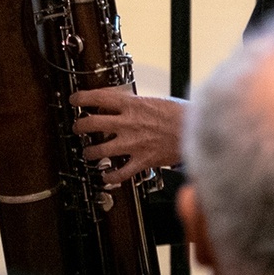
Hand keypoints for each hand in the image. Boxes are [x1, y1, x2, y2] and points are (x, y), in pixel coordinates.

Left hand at [68, 88, 185, 184]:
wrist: (199, 130)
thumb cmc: (179, 114)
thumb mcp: (152, 100)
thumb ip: (131, 102)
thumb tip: (114, 102)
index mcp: (131, 105)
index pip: (97, 97)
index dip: (79, 98)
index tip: (74, 100)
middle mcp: (128, 123)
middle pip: (90, 124)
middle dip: (78, 127)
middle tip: (78, 128)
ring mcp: (133, 143)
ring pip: (98, 150)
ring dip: (89, 153)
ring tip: (89, 153)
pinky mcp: (142, 160)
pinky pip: (119, 173)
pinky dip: (109, 177)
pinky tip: (106, 176)